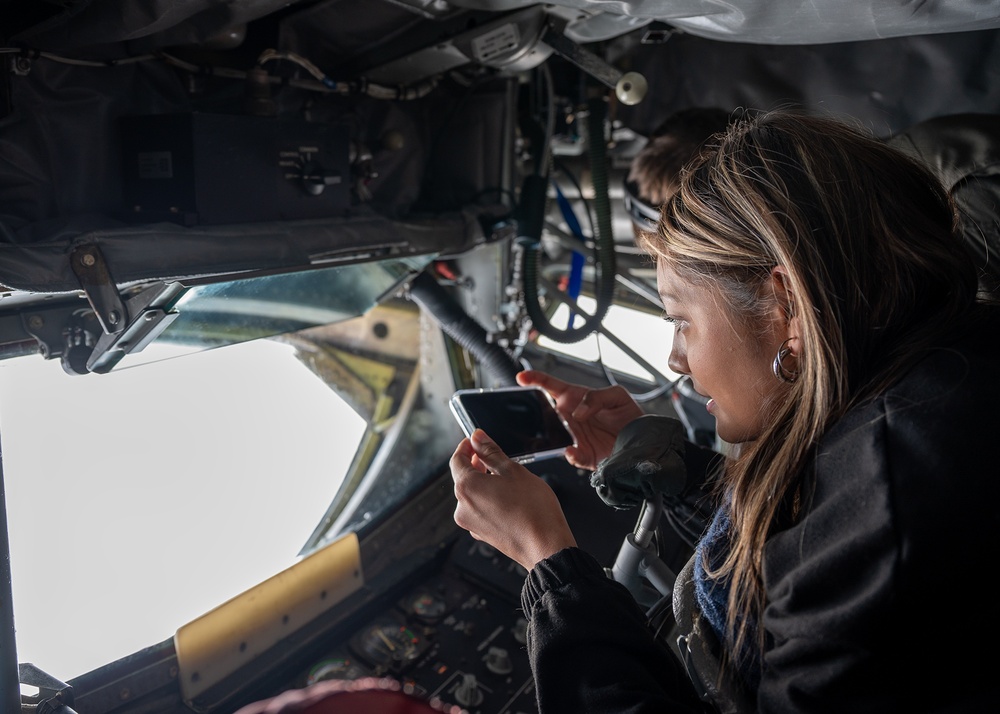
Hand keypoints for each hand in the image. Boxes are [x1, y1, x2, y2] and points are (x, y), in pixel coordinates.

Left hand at [450, 429, 576, 570]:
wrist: (546, 546)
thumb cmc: (533, 509)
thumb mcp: (513, 470)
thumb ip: (491, 452)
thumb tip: (478, 438)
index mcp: (467, 487)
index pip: (457, 460)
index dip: (466, 447)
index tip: (475, 441)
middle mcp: (463, 507)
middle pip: (463, 478)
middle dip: (475, 464)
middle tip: (491, 455)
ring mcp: (471, 523)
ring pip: (472, 495)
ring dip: (483, 483)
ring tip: (505, 478)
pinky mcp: (482, 534)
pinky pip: (479, 510)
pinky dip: (488, 500)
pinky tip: (507, 498)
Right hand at [516, 370, 643, 470]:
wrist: (642, 440)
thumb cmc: (627, 415)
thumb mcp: (617, 396)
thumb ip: (597, 397)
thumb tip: (578, 411)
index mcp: (575, 399)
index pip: (550, 386)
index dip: (534, 380)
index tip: (522, 377)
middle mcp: (570, 418)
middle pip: (545, 412)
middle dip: (538, 411)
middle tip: (543, 409)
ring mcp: (574, 436)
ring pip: (553, 436)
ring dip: (550, 435)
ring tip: (556, 431)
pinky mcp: (583, 455)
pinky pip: (571, 456)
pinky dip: (570, 455)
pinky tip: (572, 450)